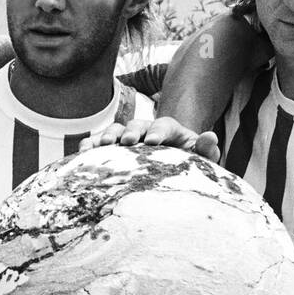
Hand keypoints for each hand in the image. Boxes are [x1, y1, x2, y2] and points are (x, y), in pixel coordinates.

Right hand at [79, 116, 219, 161]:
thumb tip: (210, 136)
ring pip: (116, 130)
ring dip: (109, 135)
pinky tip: (83, 152)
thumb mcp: (201, 157)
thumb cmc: (190, 161)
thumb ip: (206, 148)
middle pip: (136, 124)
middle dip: (131, 132)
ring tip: (104, 145)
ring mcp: (129, 137)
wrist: (176, 170)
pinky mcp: (116, 149)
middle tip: (127, 142)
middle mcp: (147, 130)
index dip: (157, 131)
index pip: (163, 124)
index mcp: (169, 129)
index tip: (152, 142)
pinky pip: (101, 143)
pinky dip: (92, 144)